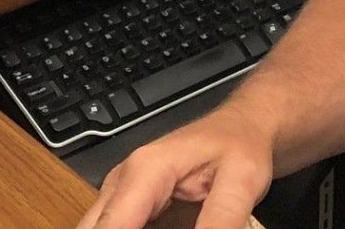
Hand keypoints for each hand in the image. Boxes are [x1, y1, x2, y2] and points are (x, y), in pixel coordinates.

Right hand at [75, 106, 275, 228]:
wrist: (244, 126)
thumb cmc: (241, 145)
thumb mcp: (242, 183)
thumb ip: (220, 221)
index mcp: (145, 171)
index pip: (111, 228)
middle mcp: (123, 180)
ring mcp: (121, 192)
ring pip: (101, 228)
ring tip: (175, 226)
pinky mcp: (129, 204)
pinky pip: (117, 227)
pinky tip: (168, 226)